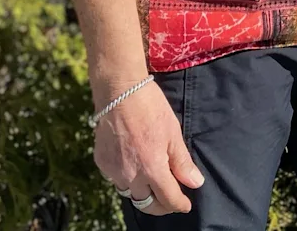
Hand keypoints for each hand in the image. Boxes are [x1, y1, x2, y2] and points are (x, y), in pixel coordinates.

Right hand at [93, 80, 203, 215]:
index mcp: (152, 169)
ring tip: (151, 182)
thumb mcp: (172, 132)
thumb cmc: (150, 107)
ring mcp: (113, 170)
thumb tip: (195, 183)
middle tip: (169, 200)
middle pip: (147, 204)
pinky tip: (132, 164)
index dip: (179, 204)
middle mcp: (131, 176)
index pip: (168, 199)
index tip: (185, 204)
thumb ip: (182, 162)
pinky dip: (125, 176)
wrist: (119, 90)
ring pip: (130, 193)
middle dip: (161, 206)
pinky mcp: (102, 162)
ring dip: (142, 192)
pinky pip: (115, 178)